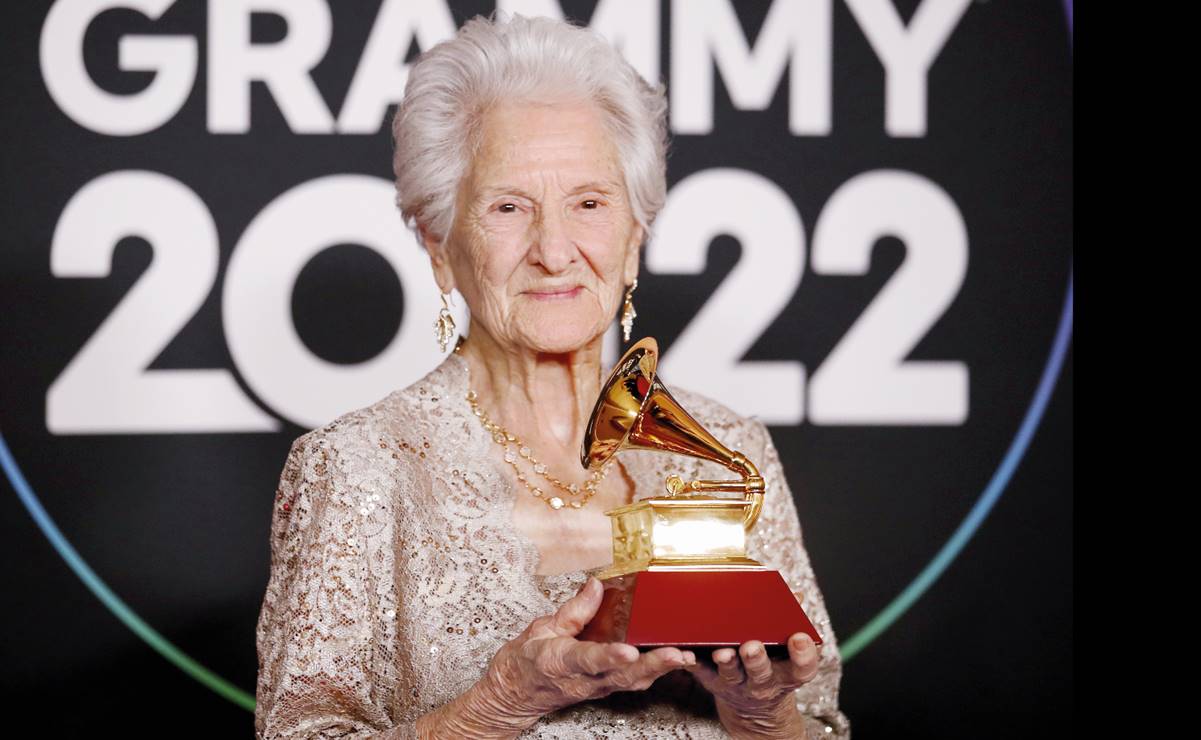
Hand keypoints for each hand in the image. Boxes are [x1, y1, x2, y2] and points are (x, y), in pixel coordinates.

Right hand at [478, 577, 696, 726]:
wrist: (515, 694)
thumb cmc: (527, 660)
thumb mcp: (541, 628)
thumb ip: (573, 610)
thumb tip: (597, 586)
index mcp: (561, 661)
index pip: (588, 659)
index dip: (609, 656)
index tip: (628, 651)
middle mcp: (583, 680)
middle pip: (622, 676)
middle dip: (652, 665)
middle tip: (677, 654)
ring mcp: (596, 687)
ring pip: (632, 682)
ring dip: (660, 670)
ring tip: (685, 657)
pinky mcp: (605, 688)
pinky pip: (633, 683)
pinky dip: (655, 672)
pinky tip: (675, 661)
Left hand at [684, 633, 820, 736]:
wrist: (754, 705)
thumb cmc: (773, 664)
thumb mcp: (789, 650)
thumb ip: (792, 623)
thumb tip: (795, 596)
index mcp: (788, 672)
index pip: (802, 667)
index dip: (803, 654)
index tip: (799, 637)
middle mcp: (763, 681)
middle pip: (761, 672)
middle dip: (756, 659)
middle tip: (752, 646)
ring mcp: (736, 683)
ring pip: (731, 673)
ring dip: (725, 661)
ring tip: (721, 652)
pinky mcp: (711, 680)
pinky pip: (700, 671)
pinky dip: (692, 661)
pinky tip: (686, 652)